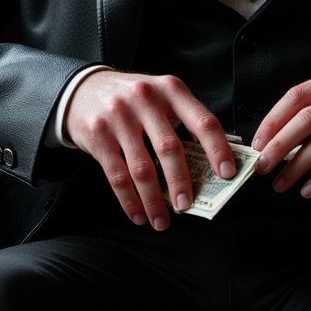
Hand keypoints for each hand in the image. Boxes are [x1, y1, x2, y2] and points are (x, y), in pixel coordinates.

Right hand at [63, 69, 235, 229]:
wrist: (83, 89)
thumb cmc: (133, 98)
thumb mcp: (161, 95)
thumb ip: (184, 120)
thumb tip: (210, 162)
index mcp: (171, 89)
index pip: (202, 121)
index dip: (217, 149)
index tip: (227, 173)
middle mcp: (145, 99)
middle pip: (169, 148)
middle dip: (181, 182)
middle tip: (187, 206)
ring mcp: (119, 117)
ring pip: (141, 167)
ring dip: (154, 200)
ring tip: (162, 221)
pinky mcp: (98, 135)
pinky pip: (116, 175)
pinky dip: (129, 200)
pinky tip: (138, 214)